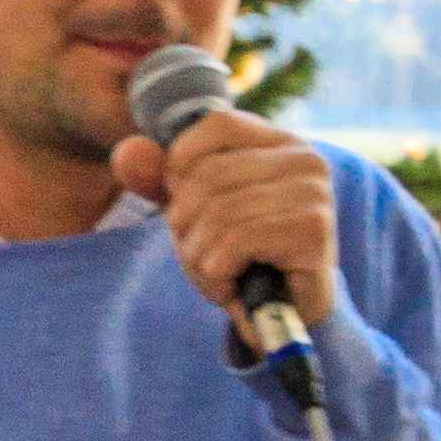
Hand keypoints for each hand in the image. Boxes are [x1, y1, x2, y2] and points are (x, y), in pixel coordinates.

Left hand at [114, 92, 343, 335]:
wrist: (284, 315)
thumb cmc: (239, 256)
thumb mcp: (192, 211)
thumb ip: (158, 179)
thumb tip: (126, 152)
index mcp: (278, 142)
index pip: (216, 124)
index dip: (181, 163)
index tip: (184, 203)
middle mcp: (305, 158)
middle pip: (210, 175)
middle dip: (185, 223)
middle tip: (200, 253)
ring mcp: (315, 192)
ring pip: (219, 212)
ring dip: (199, 256)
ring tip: (215, 273)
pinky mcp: (315, 229)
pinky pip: (237, 241)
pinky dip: (218, 273)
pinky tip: (231, 287)